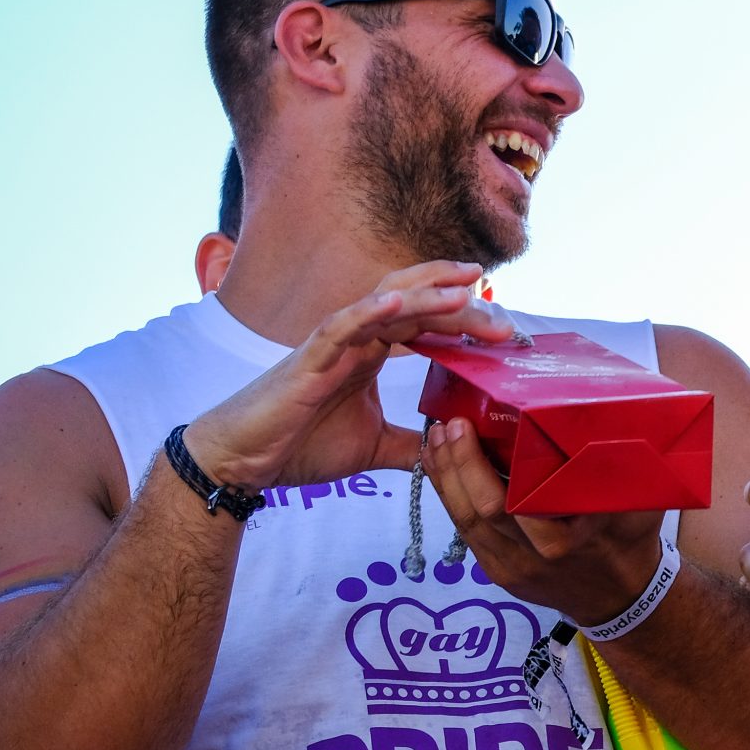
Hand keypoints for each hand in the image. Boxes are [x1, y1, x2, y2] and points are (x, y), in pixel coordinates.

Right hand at [182, 262, 511, 489]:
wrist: (242, 462)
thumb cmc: (299, 445)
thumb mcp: (375, 447)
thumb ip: (412, 444)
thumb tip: (450, 449)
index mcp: (373, 352)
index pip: (427, 321)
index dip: (465, 316)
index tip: (507, 327)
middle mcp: (357, 339)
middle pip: (416, 303)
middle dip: (461, 302)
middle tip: (504, 315)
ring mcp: (332, 344)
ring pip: (385, 304)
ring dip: (429, 295)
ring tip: (469, 287)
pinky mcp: (307, 359)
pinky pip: (340, 326)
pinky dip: (369, 312)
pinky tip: (397, 303)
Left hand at [422, 417, 666, 624]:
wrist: (624, 598)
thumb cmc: (632, 541)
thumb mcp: (638, 505)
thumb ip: (617, 470)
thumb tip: (603, 416)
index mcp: (566, 539)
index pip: (509, 502)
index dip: (477, 464)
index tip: (465, 424)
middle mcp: (533, 557)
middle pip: (478, 510)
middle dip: (455, 465)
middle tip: (444, 426)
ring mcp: (511, 568)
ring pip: (465, 522)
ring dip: (444, 479)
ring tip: (434, 442)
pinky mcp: (499, 572)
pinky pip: (468, 533)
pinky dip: (451, 499)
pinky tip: (443, 472)